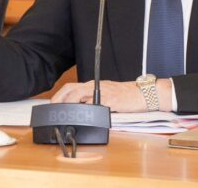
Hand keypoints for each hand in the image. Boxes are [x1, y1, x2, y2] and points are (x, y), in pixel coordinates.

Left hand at [50, 79, 172, 112]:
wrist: (144, 94)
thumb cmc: (129, 96)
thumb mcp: (110, 95)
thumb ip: (96, 100)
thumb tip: (82, 109)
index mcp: (96, 85)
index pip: (74, 87)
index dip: (61, 94)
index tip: (53, 103)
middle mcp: (97, 86)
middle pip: (72, 88)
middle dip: (59, 97)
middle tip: (52, 106)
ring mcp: (102, 92)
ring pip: (79, 93)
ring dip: (67, 102)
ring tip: (61, 110)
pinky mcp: (109, 99)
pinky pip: (93, 101)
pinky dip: (83, 106)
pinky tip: (78, 113)